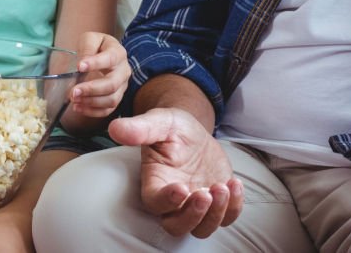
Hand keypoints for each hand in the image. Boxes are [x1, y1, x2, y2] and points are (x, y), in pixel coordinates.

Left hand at [67, 32, 128, 119]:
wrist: (101, 53)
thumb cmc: (95, 46)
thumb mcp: (90, 38)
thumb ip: (87, 46)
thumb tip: (83, 63)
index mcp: (118, 53)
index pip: (110, 59)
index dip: (95, 63)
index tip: (79, 66)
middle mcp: (124, 71)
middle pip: (112, 84)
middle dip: (91, 89)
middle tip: (74, 92)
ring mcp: (122, 87)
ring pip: (111, 100)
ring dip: (91, 102)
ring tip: (74, 100)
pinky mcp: (116, 98)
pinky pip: (108, 110)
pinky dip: (93, 112)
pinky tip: (78, 107)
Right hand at [108, 108, 242, 238]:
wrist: (194, 132)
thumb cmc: (172, 128)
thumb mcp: (159, 121)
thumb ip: (139, 128)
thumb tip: (115, 128)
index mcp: (155, 183)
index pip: (155, 204)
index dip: (167, 201)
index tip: (181, 188)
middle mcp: (174, 201)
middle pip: (177, 226)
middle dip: (194, 215)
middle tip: (206, 193)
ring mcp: (195, 205)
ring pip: (202, 229)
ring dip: (215, 214)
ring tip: (224, 187)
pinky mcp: (217, 204)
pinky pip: (226, 218)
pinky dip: (234, 208)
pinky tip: (234, 184)